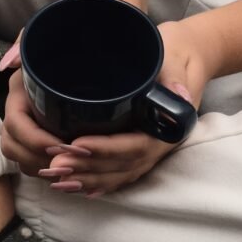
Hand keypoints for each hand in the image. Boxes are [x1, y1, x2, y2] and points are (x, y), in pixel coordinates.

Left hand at [0, 19, 220, 196]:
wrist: (187, 56)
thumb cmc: (176, 54)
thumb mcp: (176, 58)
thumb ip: (174, 75)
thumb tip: (179, 92)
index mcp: (169, 126)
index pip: (136, 146)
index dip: (105, 149)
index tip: (76, 145)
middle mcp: (160, 144)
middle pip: (121, 166)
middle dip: (86, 168)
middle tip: (53, 167)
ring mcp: (150, 150)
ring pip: (117, 174)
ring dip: (85, 179)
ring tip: (55, 181)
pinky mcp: (138, 148)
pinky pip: (117, 172)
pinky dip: (96, 182)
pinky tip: (73, 187)